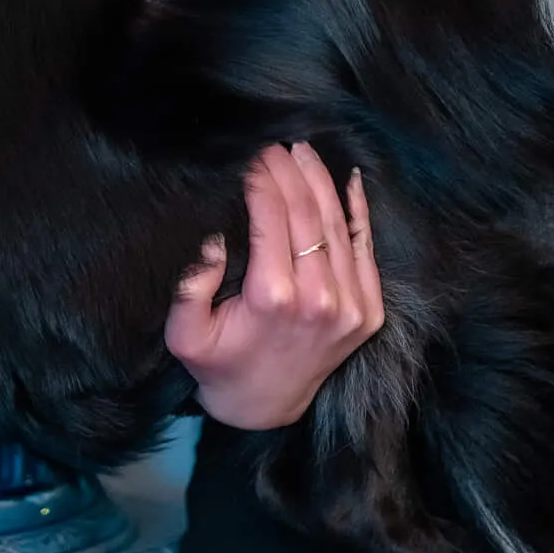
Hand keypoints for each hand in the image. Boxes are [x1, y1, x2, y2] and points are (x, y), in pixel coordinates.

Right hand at [165, 142, 384, 429]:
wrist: (264, 408)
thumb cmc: (219, 365)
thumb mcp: (185, 335)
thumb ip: (190, 287)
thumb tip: (211, 237)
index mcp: (274, 297)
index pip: (273, 216)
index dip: (262, 178)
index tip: (250, 155)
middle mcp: (319, 298)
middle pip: (307, 213)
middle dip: (289, 171)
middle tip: (274, 144)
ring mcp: (351, 305)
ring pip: (338, 224)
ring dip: (320, 182)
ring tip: (302, 152)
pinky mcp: (368, 312)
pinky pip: (366, 250)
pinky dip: (358, 211)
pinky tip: (349, 179)